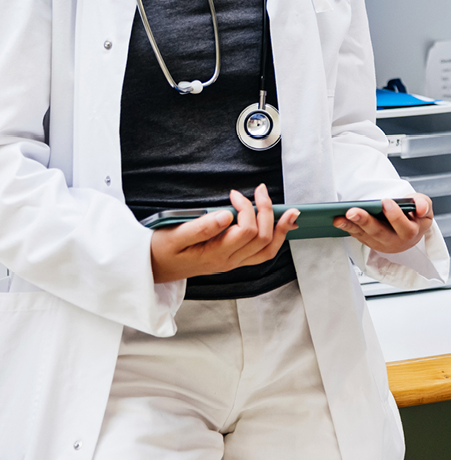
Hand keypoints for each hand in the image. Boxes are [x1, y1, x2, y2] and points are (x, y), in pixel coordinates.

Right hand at [150, 184, 296, 283]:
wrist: (151, 269)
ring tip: (290, 212)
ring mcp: (233, 263)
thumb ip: (201, 227)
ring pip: (268, 250)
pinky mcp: (233, 260)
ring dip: (280, 228)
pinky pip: (262, 254)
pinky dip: (275, 238)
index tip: (234, 195)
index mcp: (216, 254)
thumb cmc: (161, 251)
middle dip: (267, 211)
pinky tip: (281, 226)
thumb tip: (227, 215)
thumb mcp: (174, 236)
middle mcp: (229, 261)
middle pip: (263, 238)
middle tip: (260, 190)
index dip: (246, 209)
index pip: (246, 230)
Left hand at [333, 192, 433, 253]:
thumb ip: (424, 204)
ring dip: (351, 226)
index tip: (386, 202)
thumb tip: (420, 208)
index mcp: (412, 232)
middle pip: (380, 233)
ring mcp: (381, 243)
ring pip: (365, 236)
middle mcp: (396, 242)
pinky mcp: (370, 242)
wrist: (410, 229)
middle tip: (352, 211)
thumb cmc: (416, 216)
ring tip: (339, 217)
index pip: (404, 227)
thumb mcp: (425, 207)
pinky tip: (338, 220)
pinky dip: (348, 228)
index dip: (395, 215)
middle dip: (365, 221)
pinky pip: (358, 236)